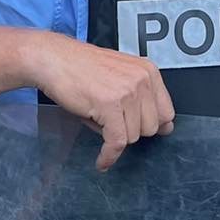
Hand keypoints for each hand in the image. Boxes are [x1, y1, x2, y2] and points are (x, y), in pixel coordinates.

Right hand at [29, 36, 173, 170]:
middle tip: (111, 123)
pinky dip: (108, 155)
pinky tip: (102, 159)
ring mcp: (127, 92)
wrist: (53, 59)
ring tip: (98, 122)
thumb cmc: (81, 68)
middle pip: (152, 127)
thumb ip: (142, 100)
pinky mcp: (110, 104)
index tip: (138, 130)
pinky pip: (116, 142)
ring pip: (134, 136)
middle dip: (131, 131)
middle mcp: (142, 80)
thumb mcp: (120, 78)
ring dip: (115, 137)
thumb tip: (164, 128)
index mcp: (148, 71)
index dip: (150, 125)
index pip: (166, 111)